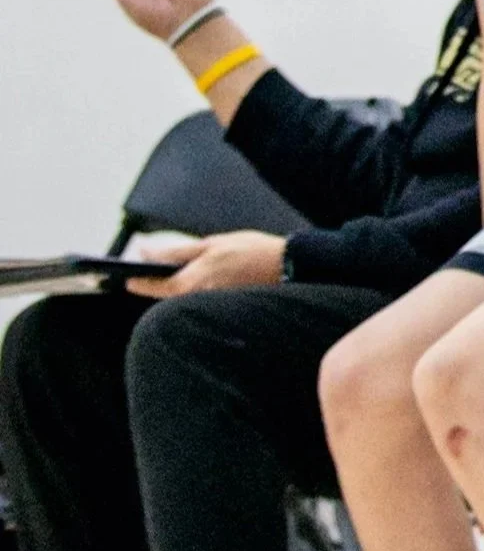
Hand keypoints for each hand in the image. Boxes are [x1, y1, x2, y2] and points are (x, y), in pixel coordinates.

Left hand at [125, 231, 285, 297]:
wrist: (289, 266)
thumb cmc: (252, 252)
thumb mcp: (210, 244)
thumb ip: (176, 251)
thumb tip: (146, 251)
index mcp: (193, 282)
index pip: (157, 287)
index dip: (140, 283)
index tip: (127, 280)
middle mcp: (200, 298)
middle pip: (172, 295)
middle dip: (162, 284)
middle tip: (155, 272)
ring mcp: (214, 305)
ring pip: (188, 297)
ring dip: (183, 286)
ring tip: (188, 271)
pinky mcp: (227, 306)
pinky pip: (205, 300)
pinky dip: (201, 289)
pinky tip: (210, 279)